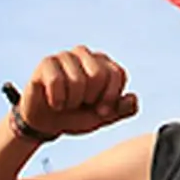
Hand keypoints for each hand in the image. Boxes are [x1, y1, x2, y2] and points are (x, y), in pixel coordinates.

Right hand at [18, 46, 137, 136]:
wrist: (47, 124)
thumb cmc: (77, 116)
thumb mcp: (103, 117)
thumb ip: (121, 109)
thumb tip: (132, 98)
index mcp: (105, 64)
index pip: (117, 74)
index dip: (110, 97)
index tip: (101, 110)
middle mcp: (86, 55)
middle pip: (98, 75)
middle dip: (90, 98)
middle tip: (81, 104)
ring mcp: (66, 56)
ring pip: (77, 80)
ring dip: (72, 101)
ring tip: (67, 102)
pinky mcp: (47, 62)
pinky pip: (56, 81)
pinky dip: (57, 99)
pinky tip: (54, 102)